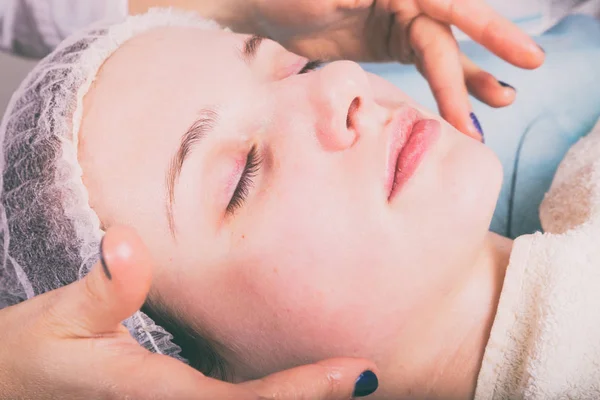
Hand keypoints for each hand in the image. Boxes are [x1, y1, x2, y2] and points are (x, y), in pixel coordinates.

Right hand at [0, 226, 377, 398]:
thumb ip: (99, 290)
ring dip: (299, 399)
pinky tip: (297, 381)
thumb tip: (126, 243)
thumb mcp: (56, 324)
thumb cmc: (29, 359)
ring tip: (349, 377)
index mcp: (158, 396)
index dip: (304, 391)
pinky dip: (271, 395)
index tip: (356, 374)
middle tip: (371, 375)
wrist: (10, 388)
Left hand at [247, 0, 544, 139]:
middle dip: (475, 70)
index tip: (521, 57)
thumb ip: (374, 1)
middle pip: (446, 39)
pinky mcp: (390, 41)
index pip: (450, 6)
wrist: (265, 6)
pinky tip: (461, 106)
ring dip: (469, 79)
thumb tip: (409, 5)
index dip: (486, 31)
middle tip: (510, 95)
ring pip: (442, 53)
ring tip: (500, 102)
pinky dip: (443, 83)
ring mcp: (400, 21)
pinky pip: (424, 64)